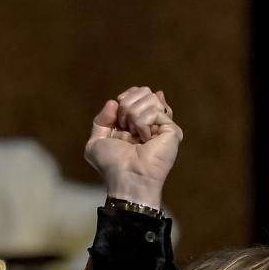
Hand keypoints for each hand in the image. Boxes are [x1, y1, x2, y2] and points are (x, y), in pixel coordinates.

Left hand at [85, 87, 181, 208]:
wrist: (127, 178)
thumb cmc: (112, 165)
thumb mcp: (96, 142)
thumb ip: (101, 120)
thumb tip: (114, 102)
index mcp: (135, 122)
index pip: (136, 92)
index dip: (124, 99)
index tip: (118, 120)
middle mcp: (151, 122)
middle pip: (144, 91)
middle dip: (127, 107)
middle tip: (126, 130)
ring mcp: (163, 125)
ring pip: (150, 97)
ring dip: (134, 117)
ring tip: (136, 137)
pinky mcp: (172, 130)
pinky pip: (155, 110)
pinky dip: (143, 124)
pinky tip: (146, 139)